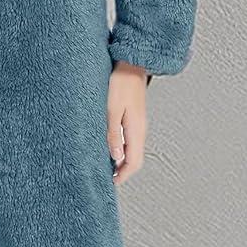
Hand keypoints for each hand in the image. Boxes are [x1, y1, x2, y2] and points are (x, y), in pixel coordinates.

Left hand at [107, 62, 148, 184]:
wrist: (131, 63)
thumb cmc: (120, 82)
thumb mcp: (111, 110)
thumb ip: (113, 134)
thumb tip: (116, 157)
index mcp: (136, 130)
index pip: (134, 162)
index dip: (122, 176)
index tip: (110, 183)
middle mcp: (140, 130)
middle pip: (135, 159)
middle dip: (122, 171)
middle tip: (106, 177)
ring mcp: (138, 124)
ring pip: (132, 150)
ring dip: (121, 160)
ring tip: (105, 165)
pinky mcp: (134, 117)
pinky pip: (130, 139)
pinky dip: (121, 148)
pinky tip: (110, 146)